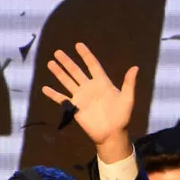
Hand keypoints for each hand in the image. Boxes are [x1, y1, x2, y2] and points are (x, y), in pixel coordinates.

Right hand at [41, 43, 139, 162]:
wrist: (112, 134)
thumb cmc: (121, 116)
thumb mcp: (127, 98)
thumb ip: (129, 83)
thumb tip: (135, 67)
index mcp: (102, 83)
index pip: (92, 65)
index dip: (86, 55)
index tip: (78, 45)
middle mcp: (89, 87)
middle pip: (76, 71)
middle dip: (67, 62)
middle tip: (58, 52)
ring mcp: (81, 97)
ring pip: (67, 82)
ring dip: (59, 73)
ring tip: (50, 63)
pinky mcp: (74, 108)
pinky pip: (62, 99)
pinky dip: (53, 94)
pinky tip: (45, 88)